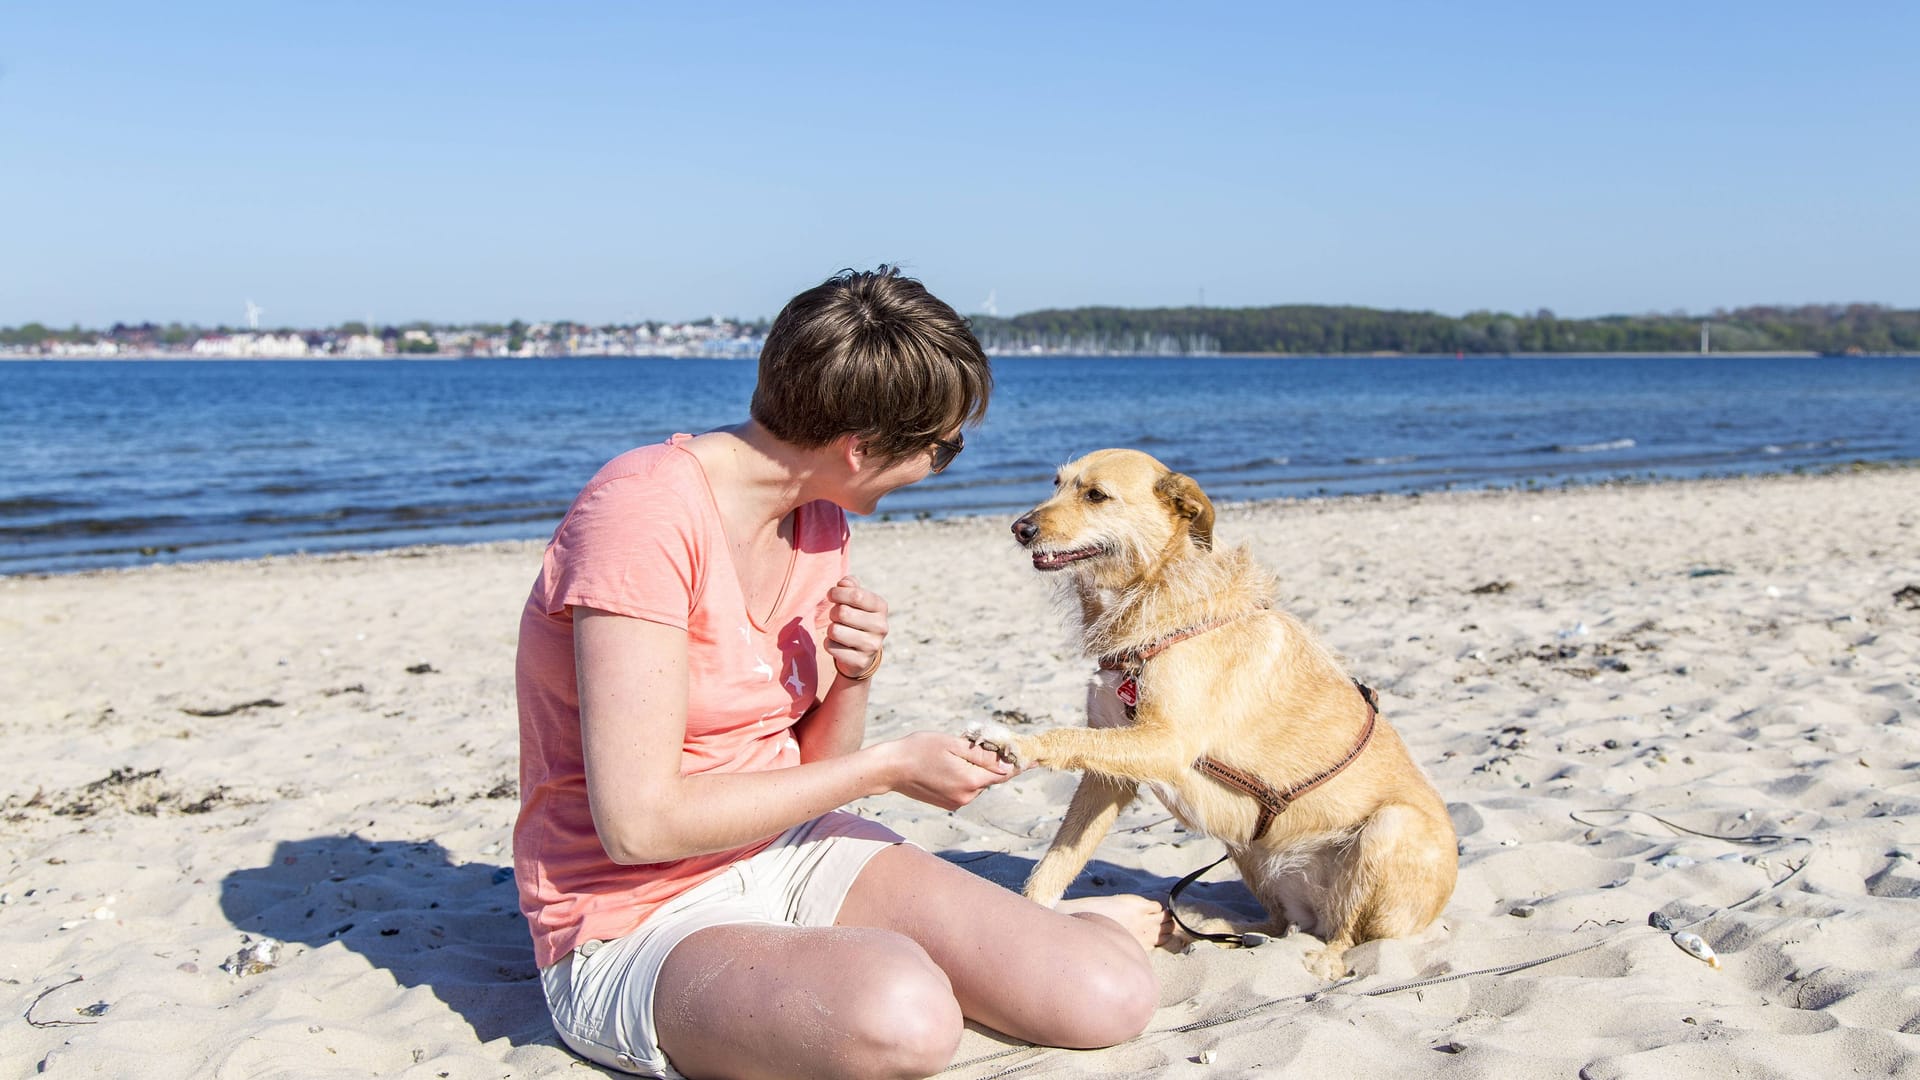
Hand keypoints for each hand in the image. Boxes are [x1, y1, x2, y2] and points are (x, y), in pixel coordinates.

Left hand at [826, 575, 887, 678]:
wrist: (862, 654)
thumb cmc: (855, 619)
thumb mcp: (856, 600)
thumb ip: (850, 587)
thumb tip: (844, 583)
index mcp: (881, 607)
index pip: (856, 595)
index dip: (837, 593)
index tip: (831, 595)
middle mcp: (881, 626)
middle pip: (842, 612)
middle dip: (832, 613)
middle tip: (836, 617)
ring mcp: (872, 646)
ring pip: (835, 631)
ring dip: (830, 629)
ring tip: (839, 631)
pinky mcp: (860, 662)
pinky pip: (831, 647)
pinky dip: (829, 644)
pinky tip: (839, 645)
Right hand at [877, 732, 1018, 810]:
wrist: (890, 769)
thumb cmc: (919, 750)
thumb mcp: (953, 745)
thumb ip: (982, 756)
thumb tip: (1006, 763)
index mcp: (970, 781)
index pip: (1003, 774)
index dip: (1019, 764)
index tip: (1035, 759)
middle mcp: (966, 796)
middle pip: (990, 777)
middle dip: (991, 762)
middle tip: (982, 744)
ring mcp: (956, 803)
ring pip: (978, 783)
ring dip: (975, 769)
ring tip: (954, 753)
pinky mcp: (948, 804)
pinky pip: (966, 788)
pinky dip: (965, 776)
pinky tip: (948, 764)